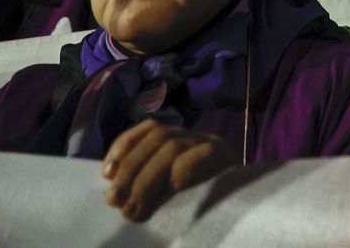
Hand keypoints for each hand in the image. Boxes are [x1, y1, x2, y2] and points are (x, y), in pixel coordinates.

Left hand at [101, 119, 233, 221]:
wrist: (243, 220)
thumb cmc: (199, 210)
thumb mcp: (169, 193)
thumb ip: (151, 181)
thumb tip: (116, 189)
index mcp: (182, 140)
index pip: (150, 128)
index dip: (125, 145)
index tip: (106, 173)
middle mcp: (197, 137)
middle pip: (158, 137)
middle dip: (131, 168)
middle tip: (114, 200)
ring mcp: (212, 145)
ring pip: (172, 147)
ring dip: (146, 179)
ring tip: (133, 209)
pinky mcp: (224, 158)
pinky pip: (197, 158)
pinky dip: (177, 176)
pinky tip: (166, 196)